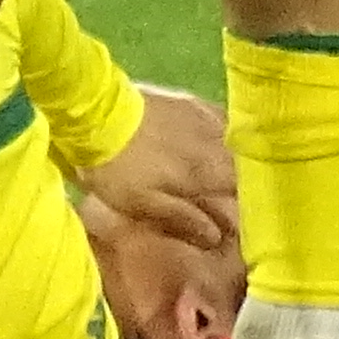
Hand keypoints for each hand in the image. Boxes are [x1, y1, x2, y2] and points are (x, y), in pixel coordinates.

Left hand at [76, 91, 237, 256]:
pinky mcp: (187, 101)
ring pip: (231, 142)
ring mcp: (202, 118)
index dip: (242, 205)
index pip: (242, 191)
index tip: (235, 216)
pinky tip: (211, 136)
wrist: (96, 115)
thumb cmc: (118, 168)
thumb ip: (184, 219)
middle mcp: (214, 144)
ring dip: (232, 157)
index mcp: (207, 173)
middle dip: (238, 182)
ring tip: (223, 168)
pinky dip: (219, 130)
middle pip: (240, 166)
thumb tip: (216, 236)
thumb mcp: (145, 205)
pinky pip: (216, 118)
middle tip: (226, 195)